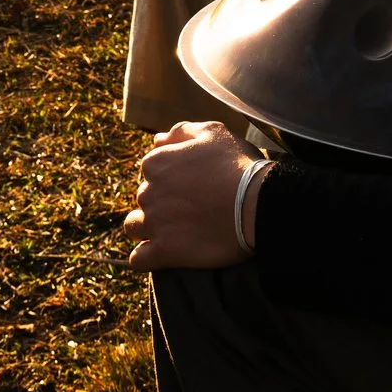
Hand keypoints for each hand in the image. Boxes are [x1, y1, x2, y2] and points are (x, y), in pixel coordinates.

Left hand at [124, 122, 263, 270]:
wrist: (257, 204)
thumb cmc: (238, 165)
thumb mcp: (213, 132)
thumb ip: (181, 132)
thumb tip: (158, 140)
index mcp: (156, 163)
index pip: (151, 170)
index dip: (170, 177)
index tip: (191, 184)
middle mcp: (148, 192)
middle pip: (145, 197)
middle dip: (162, 201)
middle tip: (190, 206)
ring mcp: (154, 223)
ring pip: (134, 226)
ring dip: (147, 227)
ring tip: (172, 230)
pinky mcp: (164, 252)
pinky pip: (139, 259)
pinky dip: (146, 257)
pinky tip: (161, 253)